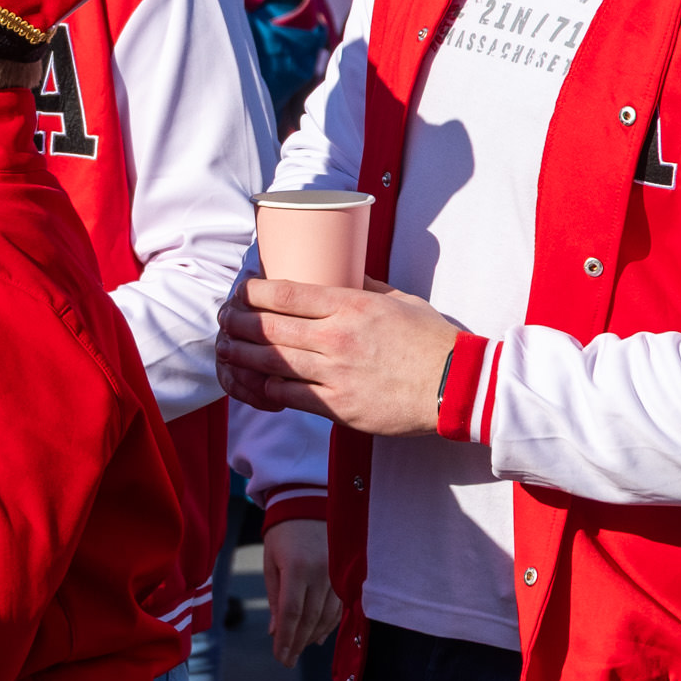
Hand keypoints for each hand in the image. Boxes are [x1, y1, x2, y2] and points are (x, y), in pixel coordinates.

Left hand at [220, 275, 461, 438]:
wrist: (457, 386)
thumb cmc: (432, 340)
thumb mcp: (400, 300)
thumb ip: (366, 287)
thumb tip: (342, 273)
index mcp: (351, 306)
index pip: (285, 293)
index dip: (253, 291)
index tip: (241, 290)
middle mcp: (336, 339)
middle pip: (269, 327)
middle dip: (237, 322)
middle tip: (224, 319)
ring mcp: (335, 375)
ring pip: (271, 362)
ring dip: (242, 354)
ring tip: (227, 348)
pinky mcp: (338, 408)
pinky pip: (289, 396)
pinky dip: (267, 387)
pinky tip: (257, 381)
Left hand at [262, 516, 337, 664]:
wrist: (308, 505)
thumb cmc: (282, 534)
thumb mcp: (271, 562)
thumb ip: (274, 597)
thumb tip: (275, 631)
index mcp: (297, 568)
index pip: (291, 613)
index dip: (285, 639)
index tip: (280, 657)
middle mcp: (320, 573)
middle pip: (309, 619)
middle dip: (297, 643)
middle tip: (288, 660)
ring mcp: (335, 574)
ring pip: (326, 616)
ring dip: (312, 636)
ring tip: (299, 650)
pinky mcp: (344, 574)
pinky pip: (338, 606)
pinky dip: (328, 624)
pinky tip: (318, 636)